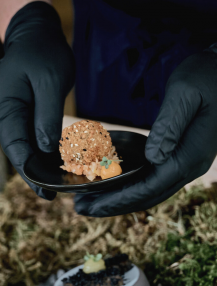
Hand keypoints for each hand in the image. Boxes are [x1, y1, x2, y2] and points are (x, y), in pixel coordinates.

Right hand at [0, 1, 74, 199]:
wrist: (34, 36)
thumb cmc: (43, 53)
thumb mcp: (50, 82)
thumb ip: (47, 116)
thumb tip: (45, 149)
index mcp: (4, 108)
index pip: (15, 146)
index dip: (30, 170)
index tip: (45, 188)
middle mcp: (1, 116)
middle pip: (17, 152)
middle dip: (34, 174)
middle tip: (52, 196)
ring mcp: (9, 117)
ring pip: (23, 149)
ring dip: (39, 166)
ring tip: (58, 186)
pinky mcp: (20, 117)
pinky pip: (29, 139)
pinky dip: (42, 152)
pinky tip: (56, 165)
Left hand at [75, 45, 216, 216]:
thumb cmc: (206, 77)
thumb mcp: (185, 93)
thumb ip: (169, 125)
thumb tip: (152, 157)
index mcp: (189, 157)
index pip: (148, 188)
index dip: (117, 199)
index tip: (89, 204)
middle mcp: (189, 166)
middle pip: (147, 196)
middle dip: (113, 205)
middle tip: (81, 208)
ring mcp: (187, 163)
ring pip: (151, 191)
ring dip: (121, 199)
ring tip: (92, 200)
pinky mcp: (182, 155)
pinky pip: (154, 179)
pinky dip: (132, 185)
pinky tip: (114, 183)